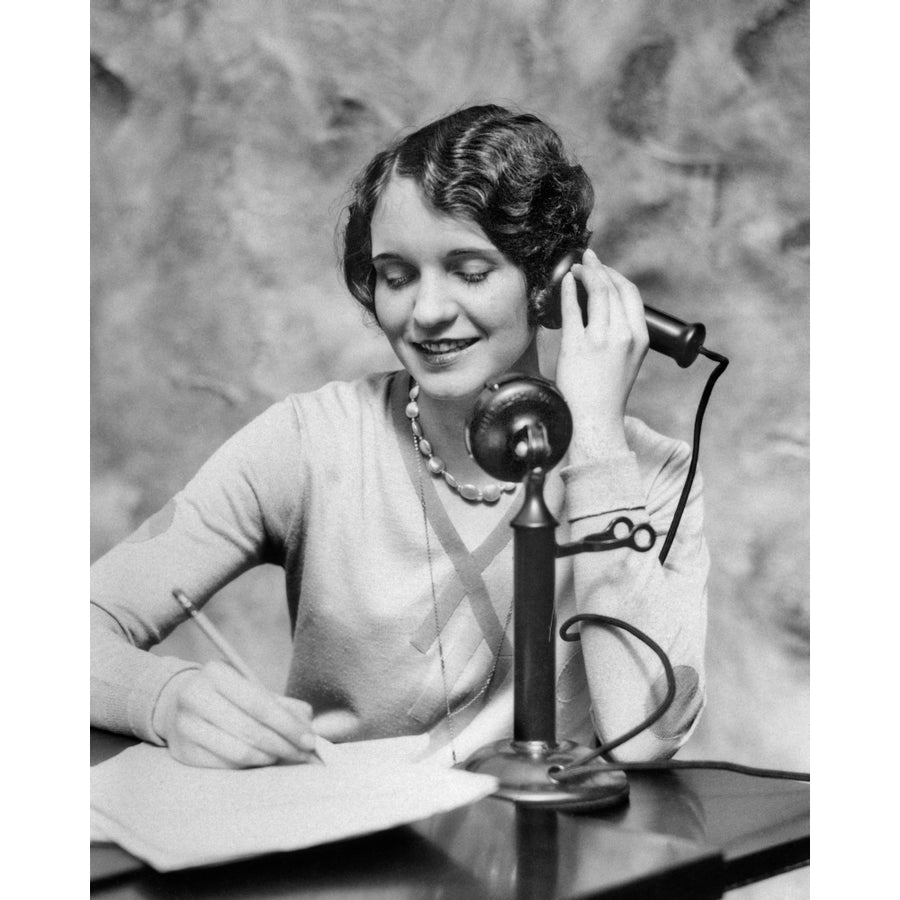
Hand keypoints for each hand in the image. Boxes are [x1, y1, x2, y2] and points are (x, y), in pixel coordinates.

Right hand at [153, 661, 319, 767]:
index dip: (288, 724)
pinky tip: (262, 759)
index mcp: (215, 673)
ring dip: (269, 757)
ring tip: (285, 756)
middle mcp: (195, 697)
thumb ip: (282, 704)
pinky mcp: (182, 752)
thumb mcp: (250, 689)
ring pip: (238, 751)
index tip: (310, 740)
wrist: (177, 703)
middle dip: (284, 744)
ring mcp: (185, 726)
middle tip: (304, 754)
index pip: (260, 704)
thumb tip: (309, 723)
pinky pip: (225, 765)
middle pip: (250, 729)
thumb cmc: (225, 696)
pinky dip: (250, 765)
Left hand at [554, 249, 648, 459]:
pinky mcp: (576, 345)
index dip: (615, 275)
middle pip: (612, 287)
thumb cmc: (607, 392)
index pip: (630, 294)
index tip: (603, 268)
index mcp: (640, 337)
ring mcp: (600, 339)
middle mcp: (623, 334)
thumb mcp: (629, 360)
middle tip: (586, 259)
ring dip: (584, 274)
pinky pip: (571, 309)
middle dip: (598, 268)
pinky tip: (564, 284)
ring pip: (595, 292)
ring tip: (574, 268)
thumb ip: (624, 334)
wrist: (594, 418)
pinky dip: (567, 291)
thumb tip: (608, 308)